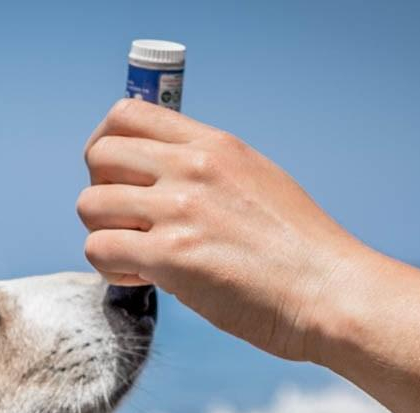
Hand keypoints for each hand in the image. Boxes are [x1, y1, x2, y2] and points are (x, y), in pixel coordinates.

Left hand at [78, 98, 373, 361]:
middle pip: (99, 156)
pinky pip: (100, 249)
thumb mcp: (258, 182)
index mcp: (214, 146)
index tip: (115, 176)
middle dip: (100, 191)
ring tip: (137, 256)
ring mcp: (180, 210)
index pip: (127, 115)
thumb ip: (210, 175)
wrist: (328, 291)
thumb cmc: (300, 252)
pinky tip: (143, 277)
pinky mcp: (171, 256)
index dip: (106, 146)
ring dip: (103, 234)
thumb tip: (163, 183)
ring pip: (90, 205)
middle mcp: (193, 168)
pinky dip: (111, 267)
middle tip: (125, 222)